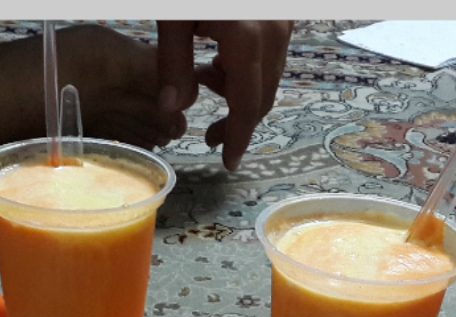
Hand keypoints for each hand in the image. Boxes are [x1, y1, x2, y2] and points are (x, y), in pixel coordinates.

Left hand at [156, 21, 292, 170]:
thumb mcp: (174, 16)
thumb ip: (174, 62)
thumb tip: (172, 109)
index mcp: (247, 39)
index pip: (247, 105)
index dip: (238, 138)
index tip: (230, 163)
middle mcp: (275, 33)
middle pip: (262, 95)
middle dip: (238, 122)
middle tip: (211, 136)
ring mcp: (283, 22)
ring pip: (269, 77)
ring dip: (240, 93)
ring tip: (204, 82)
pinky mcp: (282, 14)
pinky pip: (271, 54)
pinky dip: (247, 69)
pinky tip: (219, 61)